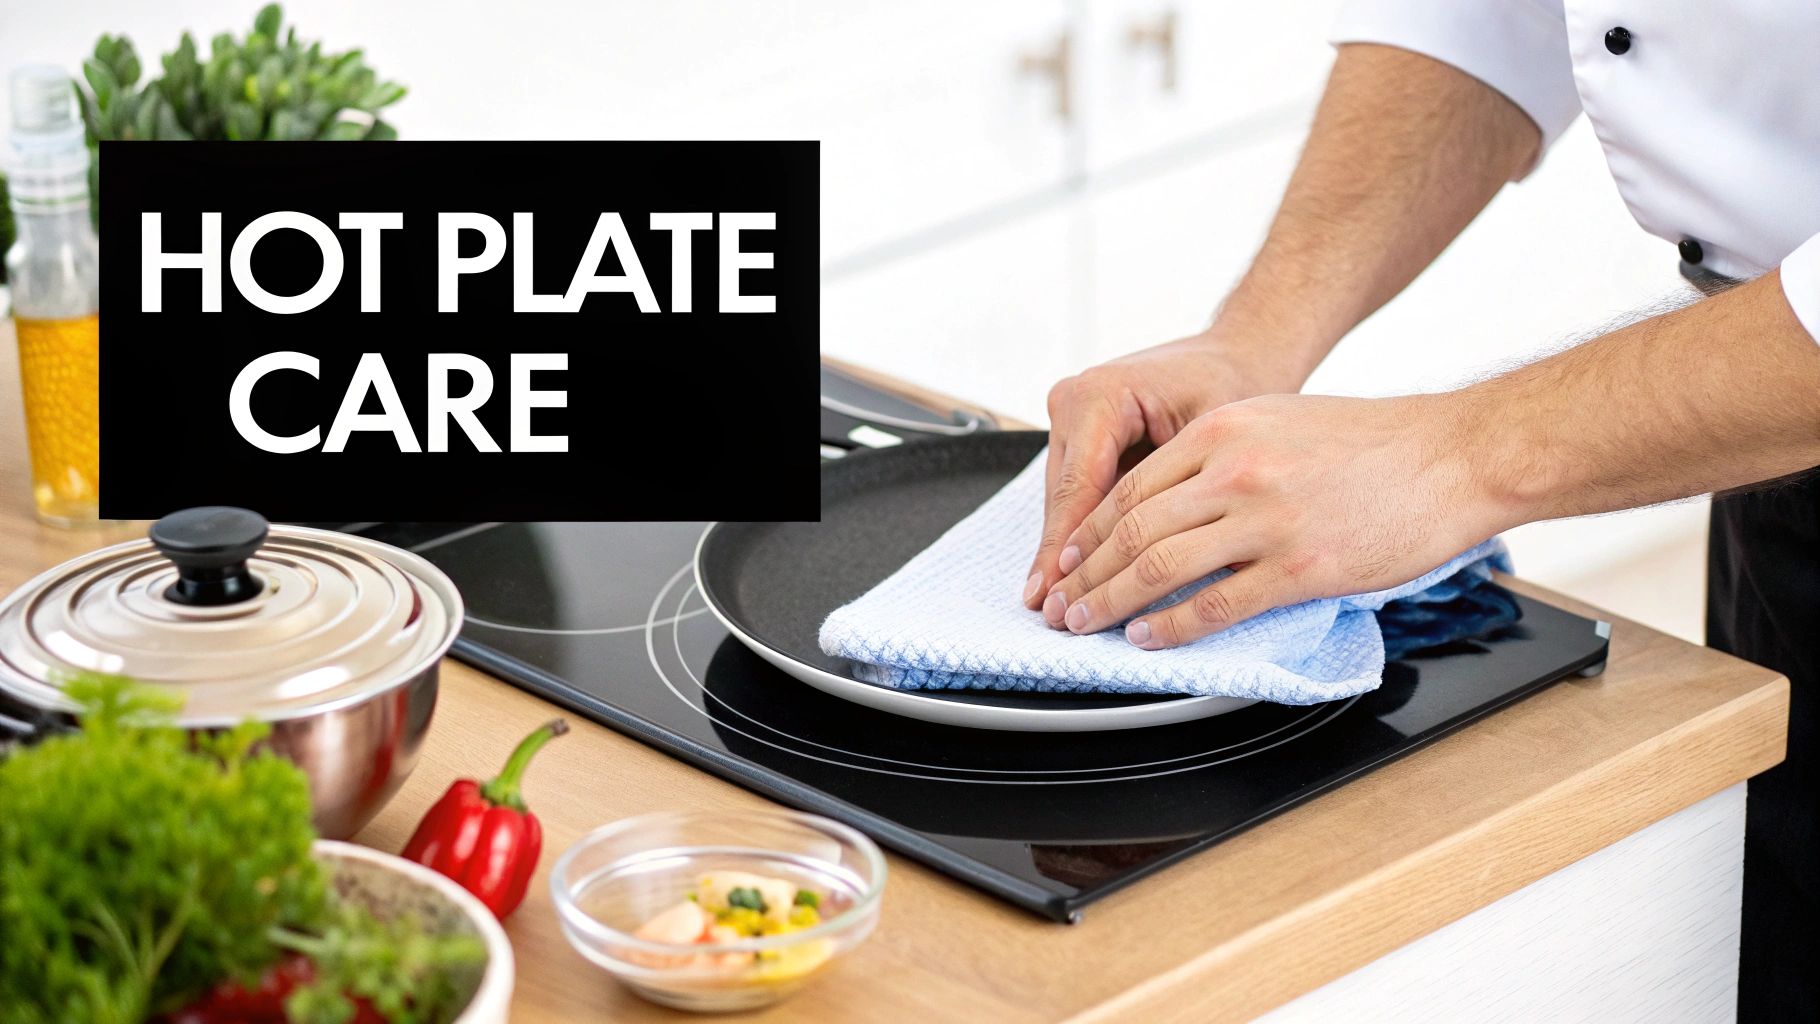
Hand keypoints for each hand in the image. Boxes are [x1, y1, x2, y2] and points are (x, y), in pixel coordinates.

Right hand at [1022, 333, 1302, 609]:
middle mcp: (1075, 400)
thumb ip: (1177, 497)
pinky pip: (1080, 489)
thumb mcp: (1214, 442)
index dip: (1067, 552)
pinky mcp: (1082, 430)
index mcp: (1100, 396)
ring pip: (1067, 499)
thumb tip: (1160, 565)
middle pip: (1064, 499)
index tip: (1058, 596)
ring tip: (1064, 606)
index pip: (1078, 490)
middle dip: (1064, 561)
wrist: (1243, 349)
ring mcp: (1073, 414)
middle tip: (1059, 615)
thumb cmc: (1239, 382)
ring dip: (1070, 552)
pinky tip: (1082, 575)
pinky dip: (1087, 531)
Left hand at [1038, 392, 1504, 647]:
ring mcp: (1267, 520)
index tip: (1064, 559)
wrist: (1451, 456)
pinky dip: (1171, 627)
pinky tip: (1148, 637)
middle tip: (1060, 602)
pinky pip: (1216, 604)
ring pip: (1160, 567)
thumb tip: (1164, 502)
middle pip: (1132, 529)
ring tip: (1087, 624)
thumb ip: (1217, 454)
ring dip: (1112, 602)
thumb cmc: (1372, 442)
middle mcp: (1235, 470)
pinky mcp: (1300, 567)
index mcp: (1223, 430)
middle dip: (1085, 574)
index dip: (1086, 531)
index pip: (1129, 487)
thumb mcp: (1276, 420)